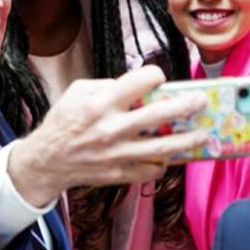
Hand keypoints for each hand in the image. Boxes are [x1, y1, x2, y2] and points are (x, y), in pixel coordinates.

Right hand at [8, 65, 207, 206]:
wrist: (47, 160)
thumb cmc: (64, 122)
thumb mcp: (77, 92)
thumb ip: (108, 85)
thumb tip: (138, 86)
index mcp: (101, 102)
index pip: (142, 82)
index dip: (155, 76)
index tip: (158, 79)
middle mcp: (112, 128)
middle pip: (160, 114)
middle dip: (187, 105)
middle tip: (202, 101)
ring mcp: (118, 153)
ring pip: (163, 147)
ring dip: (187, 139)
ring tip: (202, 132)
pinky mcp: (120, 173)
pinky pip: (151, 169)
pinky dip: (163, 162)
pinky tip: (168, 155)